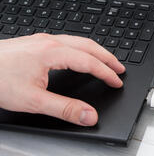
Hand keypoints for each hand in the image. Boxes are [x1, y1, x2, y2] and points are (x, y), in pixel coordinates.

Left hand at [0, 34, 125, 125]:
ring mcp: (41, 40)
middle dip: (107, 57)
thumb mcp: (32, 101)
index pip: (89, 62)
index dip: (106, 73)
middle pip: (88, 45)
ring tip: (106, 62)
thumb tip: (89, 115)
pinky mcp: (35, 42)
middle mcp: (49, 42)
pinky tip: (80, 57)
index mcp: (52, 53)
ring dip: (96, 51)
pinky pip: (68, 42)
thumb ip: (65, 109)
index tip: (117, 81)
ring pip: (78, 41)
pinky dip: (83, 49)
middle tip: (120, 68)